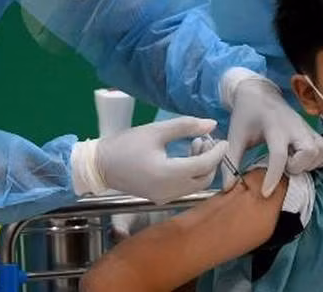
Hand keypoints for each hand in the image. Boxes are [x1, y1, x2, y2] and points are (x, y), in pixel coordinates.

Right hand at [72, 117, 226, 204]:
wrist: (99, 166)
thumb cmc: (126, 145)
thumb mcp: (156, 131)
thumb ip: (185, 126)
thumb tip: (212, 124)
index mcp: (168, 174)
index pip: (204, 165)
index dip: (217, 152)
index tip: (223, 139)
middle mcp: (169, 191)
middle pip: (204, 179)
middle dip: (211, 160)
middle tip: (206, 139)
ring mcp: (165, 197)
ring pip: (196, 185)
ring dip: (201, 166)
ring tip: (195, 143)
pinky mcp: (160, 198)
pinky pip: (184, 188)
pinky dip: (191, 174)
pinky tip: (186, 156)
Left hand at [224, 70, 322, 196]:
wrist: (258, 93)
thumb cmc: (246, 116)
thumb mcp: (235, 137)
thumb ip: (230, 161)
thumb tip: (229, 187)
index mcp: (274, 127)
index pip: (279, 155)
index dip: (274, 176)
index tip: (265, 192)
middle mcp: (295, 127)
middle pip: (310, 152)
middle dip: (298, 167)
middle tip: (283, 168)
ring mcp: (307, 128)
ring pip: (322, 152)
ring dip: (309, 164)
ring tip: (292, 164)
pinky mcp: (313, 131)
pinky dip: (319, 160)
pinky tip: (303, 161)